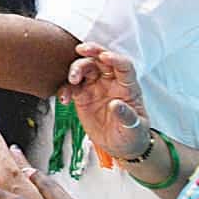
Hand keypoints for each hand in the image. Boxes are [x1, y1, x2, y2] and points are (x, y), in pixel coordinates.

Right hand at [58, 43, 149, 159]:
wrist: (120, 147)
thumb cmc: (133, 135)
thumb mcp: (135, 129)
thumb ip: (127, 116)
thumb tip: (116, 104)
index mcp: (128, 87)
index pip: (124, 66)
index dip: (115, 58)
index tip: (105, 56)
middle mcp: (111, 83)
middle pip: (101, 60)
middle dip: (92, 52)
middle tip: (81, 50)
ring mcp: (95, 88)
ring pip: (84, 68)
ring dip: (76, 69)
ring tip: (72, 81)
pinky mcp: (82, 96)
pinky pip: (70, 86)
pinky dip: (64, 89)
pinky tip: (64, 99)